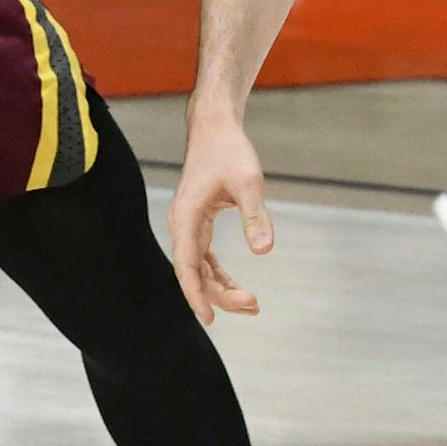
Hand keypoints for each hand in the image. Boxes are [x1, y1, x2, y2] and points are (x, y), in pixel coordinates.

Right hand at [166, 112, 272, 324]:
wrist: (215, 127)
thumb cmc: (229, 151)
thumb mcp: (248, 182)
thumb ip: (255, 216)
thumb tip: (265, 250)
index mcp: (186, 217)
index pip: (185, 266)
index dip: (196, 294)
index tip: (210, 318)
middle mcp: (182, 224)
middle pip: (194, 272)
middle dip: (220, 294)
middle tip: (254, 305)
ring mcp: (188, 224)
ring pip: (198, 267)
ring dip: (220, 287)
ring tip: (250, 304)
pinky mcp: (198, 221)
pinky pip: (204, 257)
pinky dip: (218, 273)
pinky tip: (236, 286)